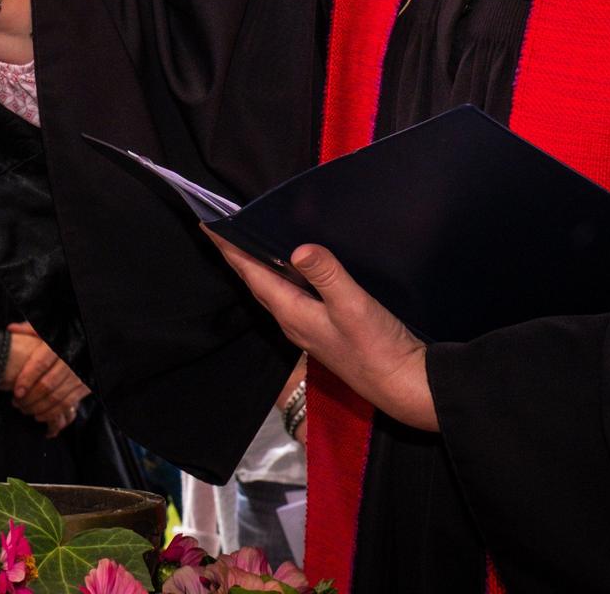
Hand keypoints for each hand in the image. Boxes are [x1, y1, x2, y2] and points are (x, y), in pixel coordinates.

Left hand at [4, 324, 89, 435]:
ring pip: (58, 397)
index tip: (17, 391)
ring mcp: (80, 374)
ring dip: (39, 407)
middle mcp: (70, 360)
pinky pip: (68, 403)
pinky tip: (40, 415)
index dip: (27, 378)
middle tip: (16, 403)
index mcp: (59, 344)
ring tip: (25, 410)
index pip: (41, 363)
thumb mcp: (50, 327)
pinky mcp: (86, 385)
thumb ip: (31, 329)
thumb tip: (11, 329)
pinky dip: (53, 412)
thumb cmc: (66, 333)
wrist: (93, 337)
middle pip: (48, 384)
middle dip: (30, 398)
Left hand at [208, 231, 436, 431]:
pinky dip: (283, 274)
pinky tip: (293, 265)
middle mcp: (292, 320)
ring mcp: (307, 325)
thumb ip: (326, 275)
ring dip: (258, 263)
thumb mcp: (352, 305)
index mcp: (292, 312)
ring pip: (273, 288)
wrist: (401, 384)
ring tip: (249, 238)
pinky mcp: (324, 326)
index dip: (229, 249)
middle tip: (222, 225)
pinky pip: (292, 294)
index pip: (251, 274)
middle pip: (256, 280)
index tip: (208, 224)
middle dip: (236, 254)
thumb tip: (297, 248)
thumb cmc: (376, 347)